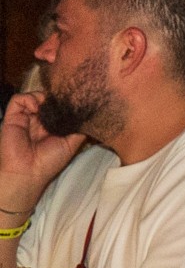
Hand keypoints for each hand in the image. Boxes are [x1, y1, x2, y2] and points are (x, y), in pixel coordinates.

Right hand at [0, 92, 86, 211]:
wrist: (28, 171)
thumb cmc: (49, 161)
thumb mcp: (72, 144)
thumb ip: (79, 128)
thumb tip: (89, 114)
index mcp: (52, 126)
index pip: (59, 107)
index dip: (65, 102)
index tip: (73, 99)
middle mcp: (38, 121)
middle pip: (47, 100)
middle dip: (55, 97)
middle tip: (62, 100)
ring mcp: (25, 118)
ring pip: (33, 96)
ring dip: (42, 96)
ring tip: (48, 106)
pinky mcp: (12, 117)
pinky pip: (17, 99)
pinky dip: (27, 98)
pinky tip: (35, 107)